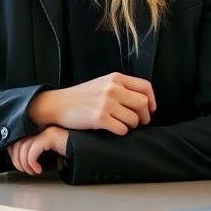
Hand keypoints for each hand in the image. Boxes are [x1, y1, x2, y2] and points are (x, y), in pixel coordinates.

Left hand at [8, 125, 68, 174]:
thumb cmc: (68, 152)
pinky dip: (32, 161)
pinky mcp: (51, 136)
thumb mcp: (46, 153)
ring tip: (32, 171)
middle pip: (17, 143)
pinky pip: (34, 148)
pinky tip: (37, 169)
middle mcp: (39, 129)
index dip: (13, 153)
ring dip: (24, 163)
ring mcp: (45, 131)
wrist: (85, 151)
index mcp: (36, 131)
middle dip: (17, 160)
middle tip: (24, 171)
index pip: (16, 139)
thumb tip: (19, 161)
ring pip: (24, 147)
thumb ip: (33, 152)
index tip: (17, 164)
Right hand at [28, 72, 155, 135]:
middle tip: (138, 122)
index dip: (152, 100)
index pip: (145, 87)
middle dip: (144, 117)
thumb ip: (121, 87)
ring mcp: (106, 103)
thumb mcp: (102, 83)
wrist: (58, 104)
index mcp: (115, 78)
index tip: (150, 110)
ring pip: (134, 119)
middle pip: (143, 104)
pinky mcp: (100, 118)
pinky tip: (112, 129)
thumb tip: (144, 101)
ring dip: (131, 126)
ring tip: (122, 125)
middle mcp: (112, 88)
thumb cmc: (81, 96)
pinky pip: (122, 129)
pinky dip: (120, 132)